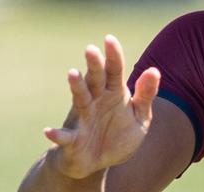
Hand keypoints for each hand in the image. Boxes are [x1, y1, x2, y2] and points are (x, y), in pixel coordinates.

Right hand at [43, 35, 159, 179]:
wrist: (99, 163)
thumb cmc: (119, 135)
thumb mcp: (140, 117)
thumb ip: (146, 95)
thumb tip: (154, 70)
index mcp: (114, 93)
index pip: (114, 70)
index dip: (113, 55)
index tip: (109, 39)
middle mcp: (96, 101)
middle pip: (95, 79)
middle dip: (94, 64)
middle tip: (91, 49)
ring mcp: (83, 119)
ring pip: (80, 99)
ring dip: (76, 87)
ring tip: (73, 73)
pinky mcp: (73, 140)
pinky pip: (64, 137)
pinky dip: (57, 134)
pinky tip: (49, 131)